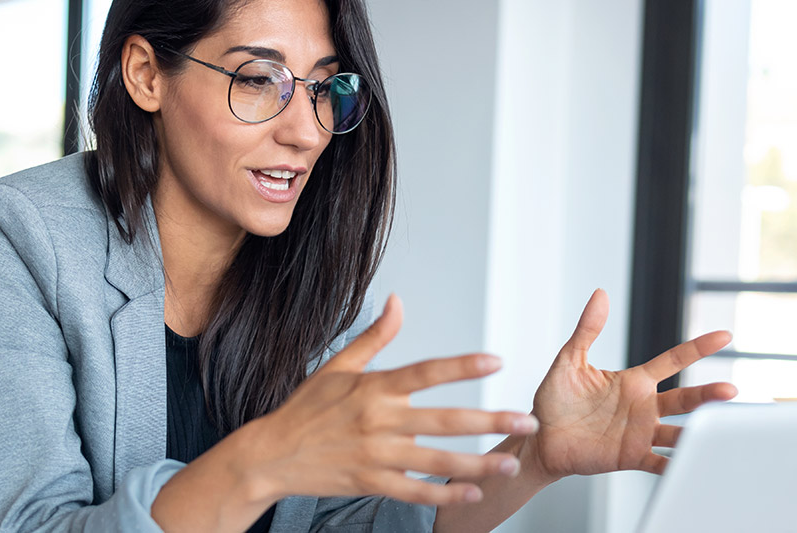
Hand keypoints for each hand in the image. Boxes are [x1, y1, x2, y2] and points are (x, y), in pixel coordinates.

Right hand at [244, 294, 538, 504]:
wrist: (270, 455)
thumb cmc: (305, 409)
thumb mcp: (337, 367)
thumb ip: (374, 338)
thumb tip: (397, 302)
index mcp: (373, 388)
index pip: (426, 372)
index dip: (462, 366)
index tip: (496, 362)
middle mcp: (378, 421)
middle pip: (444, 421)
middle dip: (490, 421)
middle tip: (526, 420)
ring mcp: (376, 457)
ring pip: (437, 462)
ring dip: (477, 465)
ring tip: (509, 463)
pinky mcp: (371, 484)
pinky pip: (415, 492)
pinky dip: (444, 495)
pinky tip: (472, 494)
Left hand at [529, 289, 735, 477]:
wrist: (541, 438)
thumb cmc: (556, 401)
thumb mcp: (570, 361)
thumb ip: (587, 330)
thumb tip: (599, 294)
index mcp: (634, 382)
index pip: (673, 361)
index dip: (698, 348)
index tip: (724, 336)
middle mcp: (644, 407)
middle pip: (685, 399)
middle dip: (708, 395)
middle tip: (730, 391)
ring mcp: (640, 433)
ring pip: (678, 432)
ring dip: (698, 434)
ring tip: (717, 432)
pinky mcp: (631, 457)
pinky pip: (659, 463)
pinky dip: (675, 466)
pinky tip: (690, 466)